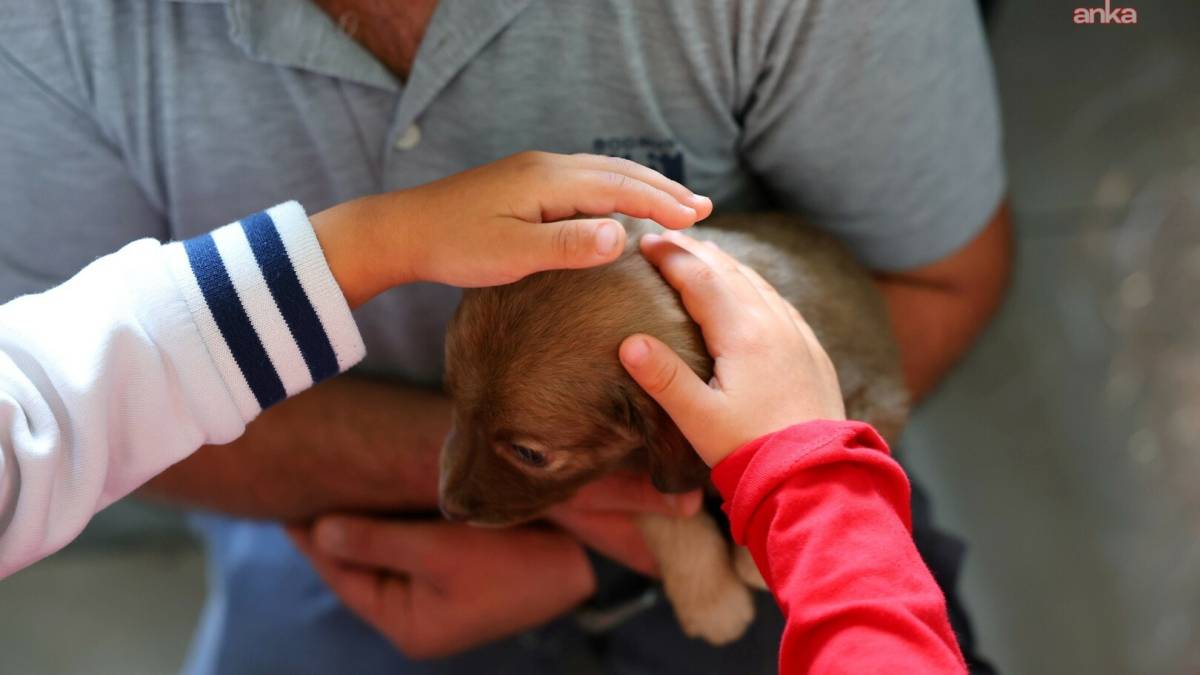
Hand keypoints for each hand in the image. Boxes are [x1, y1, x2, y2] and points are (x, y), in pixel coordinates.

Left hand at [287, 474, 697, 657]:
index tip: (289, 507)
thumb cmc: (511, 560)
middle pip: (362, 566)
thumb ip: (373, 540)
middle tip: (305, 489)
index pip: (345, 576)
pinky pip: (412, 546)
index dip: (315, 540)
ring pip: (386, 553)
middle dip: (339, 528)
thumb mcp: (436, 549)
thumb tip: (322, 529)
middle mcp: (419, 616)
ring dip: (367, 521)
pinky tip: (380, 493)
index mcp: (408, 626)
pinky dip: (395, 521)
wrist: (580, 559)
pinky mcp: (457, 574)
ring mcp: (439, 597)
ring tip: (335, 486)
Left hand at [312, 152, 712, 306]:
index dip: (662, 204)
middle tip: (704, 208)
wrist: (404, 231)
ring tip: (676, 202)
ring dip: (643, 186)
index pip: (620, 189)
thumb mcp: (513, 255)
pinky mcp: (526, 182)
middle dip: (664, 190)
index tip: (697, 219)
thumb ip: (568, 246)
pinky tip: (622, 201)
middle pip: (619, 173)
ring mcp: (536, 171)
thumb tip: (622, 235)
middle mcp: (547, 167)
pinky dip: (617, 187)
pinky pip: (586, 178)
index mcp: (549, 181)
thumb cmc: (455, 247)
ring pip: (604, 172)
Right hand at [617, 231, 845, 466]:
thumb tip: (630, 343)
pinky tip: (750, 289)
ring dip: (726, 264)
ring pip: (757, 282)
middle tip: (666, 237)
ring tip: (702, 254)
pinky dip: (755, 284)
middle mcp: (773, 324)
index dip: (670, 257)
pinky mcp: (811, 351)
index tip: (644, 242)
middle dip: (695, 251)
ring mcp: (797, 335)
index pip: (700, 279)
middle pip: (730, 272)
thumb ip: (664, 379)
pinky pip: (779, 302)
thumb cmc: (752, 450)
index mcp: (743, 334)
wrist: (815, 474)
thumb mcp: (699, 419)